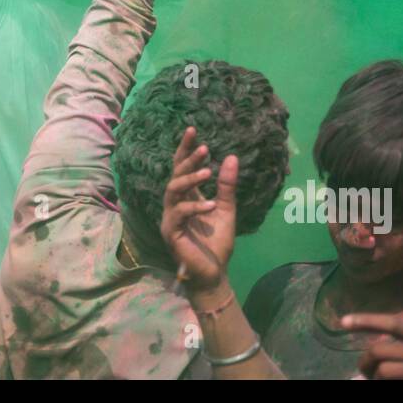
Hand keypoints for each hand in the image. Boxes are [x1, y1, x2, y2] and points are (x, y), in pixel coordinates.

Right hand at [160, 126, 235, 293]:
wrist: (214, 273)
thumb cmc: (217, 243)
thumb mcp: (226, 209)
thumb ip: (226, 186)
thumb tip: (232, 157)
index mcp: (187, 196)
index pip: (182, 167)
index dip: (185, 149)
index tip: (192, 130)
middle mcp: (175, 204)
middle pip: (175, 174)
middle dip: (188, 160)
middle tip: (203, 148)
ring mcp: (170, 217)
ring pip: (172, 190)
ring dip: (190, 179)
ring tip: (208, 171)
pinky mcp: (171, 231)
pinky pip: (179, 213)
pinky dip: (195, 206)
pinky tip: (210, 204)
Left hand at [343, 313, 402, 378]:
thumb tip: (375, 353)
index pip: (392, 322)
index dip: (365, 320)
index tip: (342, 322)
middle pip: (379, 347)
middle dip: (365, 362)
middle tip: (366, 374)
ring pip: (382, 367)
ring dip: (374, 377)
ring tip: (378, 382)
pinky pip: (391, 379)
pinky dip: (383, 384)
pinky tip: (391, 386)